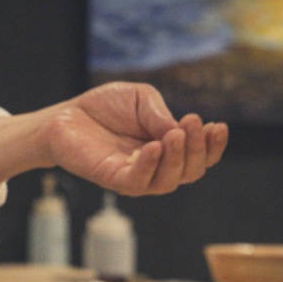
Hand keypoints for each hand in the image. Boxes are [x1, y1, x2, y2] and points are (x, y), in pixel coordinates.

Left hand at [40, 82, 226, 195]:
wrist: (66, 114)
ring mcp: (133, 175)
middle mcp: (154, 167)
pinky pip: (136, 182)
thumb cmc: (105, 107)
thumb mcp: (140, 99)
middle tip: (192, 122)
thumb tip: (179, 132)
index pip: (199, 158)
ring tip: (175, 134)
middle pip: (189, 172)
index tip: (216, 127)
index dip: (212, 147)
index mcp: (168, 148)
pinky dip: (149, 166)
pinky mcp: (111, 178)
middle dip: (197, 150)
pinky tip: (154, 147)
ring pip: (167, 181)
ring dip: (177, 159)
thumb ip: (159, 114)